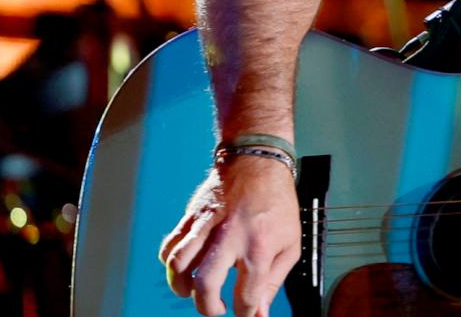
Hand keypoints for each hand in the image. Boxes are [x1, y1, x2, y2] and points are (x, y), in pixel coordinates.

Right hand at [159, 156, 300, 315]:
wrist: (258, 159)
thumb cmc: (277, 201)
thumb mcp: (291, 242)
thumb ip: (274, 280)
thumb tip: (259, 311)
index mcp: (259, 245)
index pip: (246, 295)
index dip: (245, 314)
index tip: (244, 315)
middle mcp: (230, 237)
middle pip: (206, 284)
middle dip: (207, 307)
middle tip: (215, 308)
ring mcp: (207, 225)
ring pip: (178, 264)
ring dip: (181, 286)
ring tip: (191, 291)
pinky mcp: (191, 217)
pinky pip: (169, 246)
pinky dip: (170, 263)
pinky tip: (182, 268)